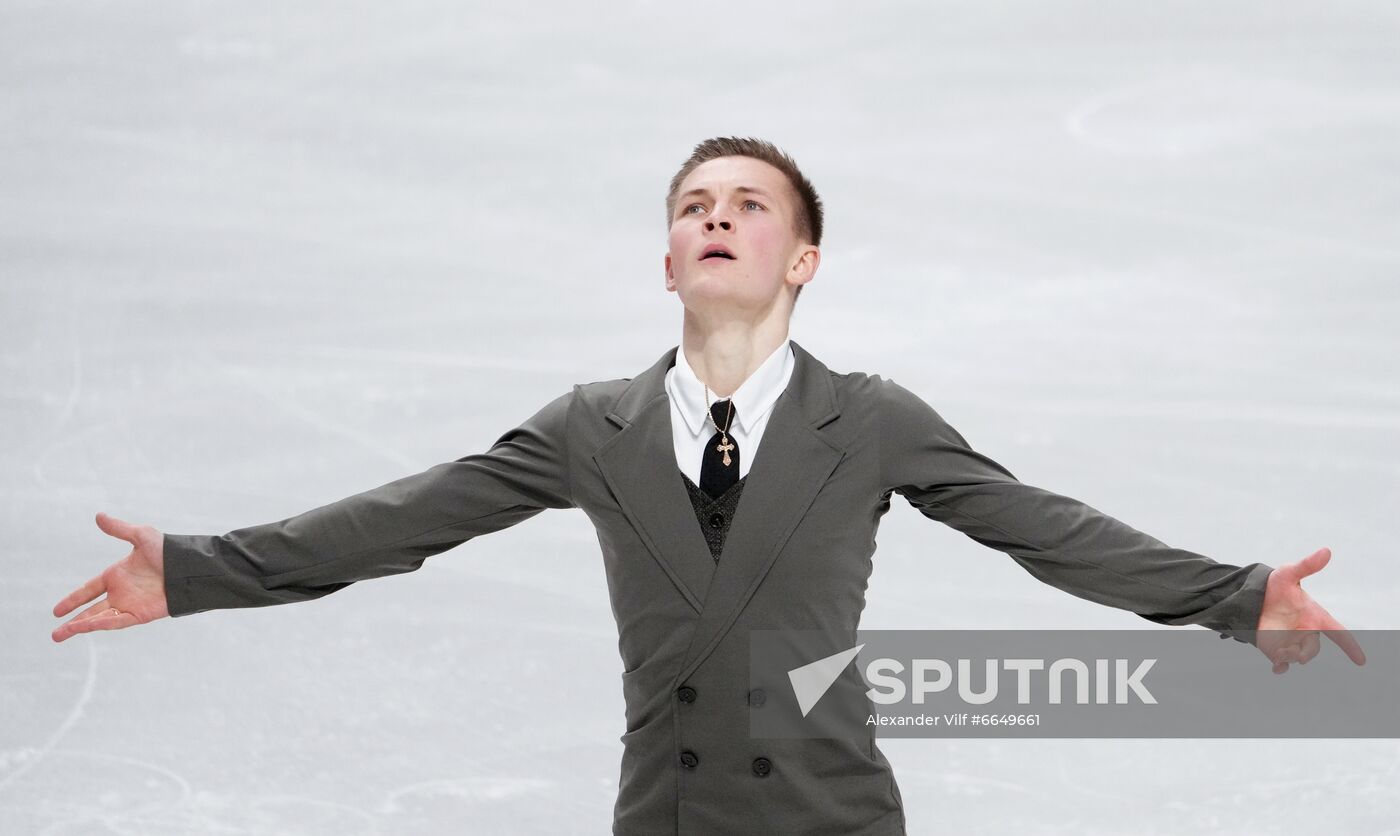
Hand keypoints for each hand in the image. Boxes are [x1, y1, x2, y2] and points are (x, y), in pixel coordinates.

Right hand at [52, 512, 169, 642]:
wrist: (189, 568)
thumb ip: (119, 528)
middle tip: (55, 634)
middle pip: (91, 610)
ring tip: (60, 634)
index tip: (56, 611)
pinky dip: (100, 624)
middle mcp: (121, 593)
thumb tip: (98, 516)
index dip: (73, 600)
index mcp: (117, 575)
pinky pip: (116, 622)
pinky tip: (84, 626)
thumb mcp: (141, 537)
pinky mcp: (140, 615)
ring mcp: (130, 605)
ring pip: (99, 619)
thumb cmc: (168, 551)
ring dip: (80, 627)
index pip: (89, 589)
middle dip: (72, 622)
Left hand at [1255, 547, 1364, 673]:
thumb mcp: (1288, 573)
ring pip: (1297, 657)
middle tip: (1293, 654)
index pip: (1338, 632)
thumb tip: (1326, 551)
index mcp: (1315, 617)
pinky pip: (1282, 663)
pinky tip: (1277, 667)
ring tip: (1279, 653)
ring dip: (1290, 658)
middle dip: (1306, 654)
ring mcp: (1291, 641)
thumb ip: (1307, 566)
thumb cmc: (1275, 585)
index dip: (1350, 646)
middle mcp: (1306, 631)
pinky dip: (1281, 667)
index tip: (1361, 660)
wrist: (1252, 595)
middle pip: (1313, 650)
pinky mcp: (1275, 648)